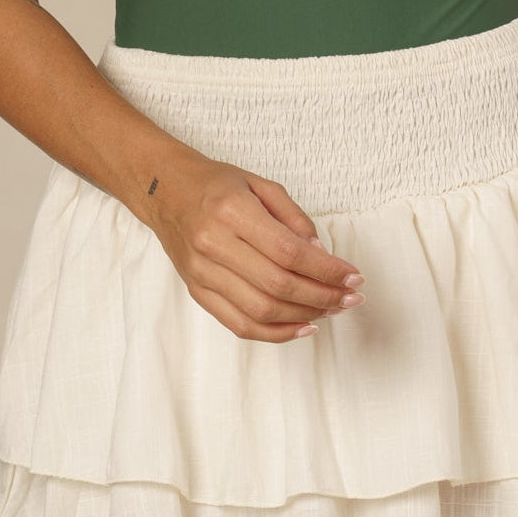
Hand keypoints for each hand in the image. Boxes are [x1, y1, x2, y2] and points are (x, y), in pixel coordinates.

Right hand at [145, 152, 366, 342]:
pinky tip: (302, 327)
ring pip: (261, 310)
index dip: (327, 270)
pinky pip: (240, 324)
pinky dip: (275, 333)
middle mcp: (213, 244)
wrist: (164, 190)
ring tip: (332, 310)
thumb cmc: (216, 183)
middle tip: (351, 298)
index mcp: (232, 210)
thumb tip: (322, 257)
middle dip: (323, 296)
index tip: (354, 277)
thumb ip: (294, 218)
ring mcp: (202, 272)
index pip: (289, 252)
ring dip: (305, 316)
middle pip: (278, 285)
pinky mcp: (197, 291)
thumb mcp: (260, 184)